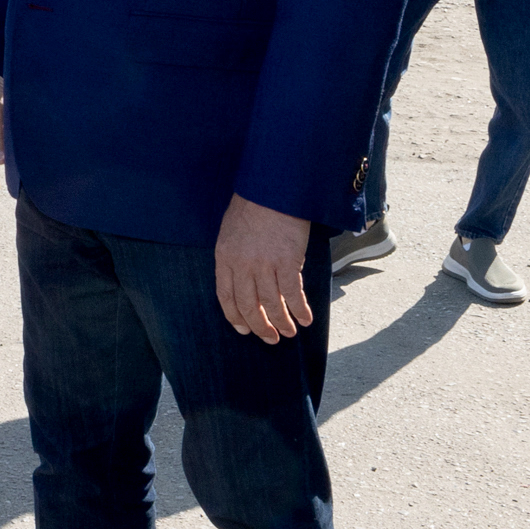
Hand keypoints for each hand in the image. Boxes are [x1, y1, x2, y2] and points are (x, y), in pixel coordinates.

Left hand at [216, 194, 315, 343]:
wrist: (272, 189)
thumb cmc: (252, 206)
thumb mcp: (230, 232)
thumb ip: (233, 257)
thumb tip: (243, 280)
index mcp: (224, 258)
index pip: (226, 297)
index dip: (236, 317)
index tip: (244, 330)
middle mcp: (242, 266)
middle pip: (249, 306)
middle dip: (259, 327)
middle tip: (270, 339)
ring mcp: (265, 265)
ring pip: (271, 304)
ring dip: (281, 323)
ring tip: (288, 333)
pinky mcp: (288, 262)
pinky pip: (292, 294)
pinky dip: (299, 310)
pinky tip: (305, 320)